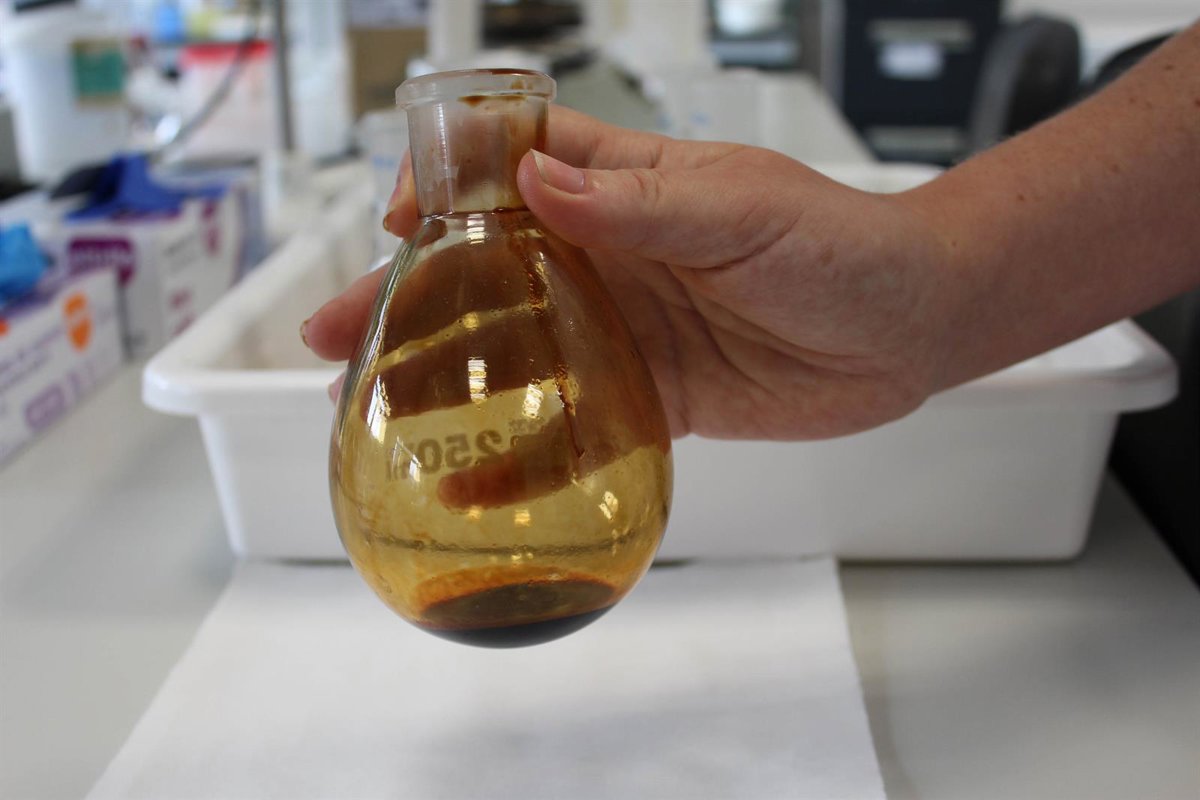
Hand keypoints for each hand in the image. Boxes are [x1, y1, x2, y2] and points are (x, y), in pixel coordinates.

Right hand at [304, 106, 952, 440]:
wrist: (907, 329)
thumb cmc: (838, 245)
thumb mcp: (741, 209)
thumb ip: (641, 203)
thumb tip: (536, 183)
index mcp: (624, 186)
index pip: (508, 167)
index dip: (443, 188)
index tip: (398, 224)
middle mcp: (609, 254)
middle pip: (484, 271)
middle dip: (405, 299)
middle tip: (331, 337)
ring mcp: (623, 329)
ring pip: (511, 352)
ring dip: (441, 378)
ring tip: (367, 412)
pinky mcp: (649, 396)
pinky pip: (570, 427)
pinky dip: (520, 458)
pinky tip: (468, 485)